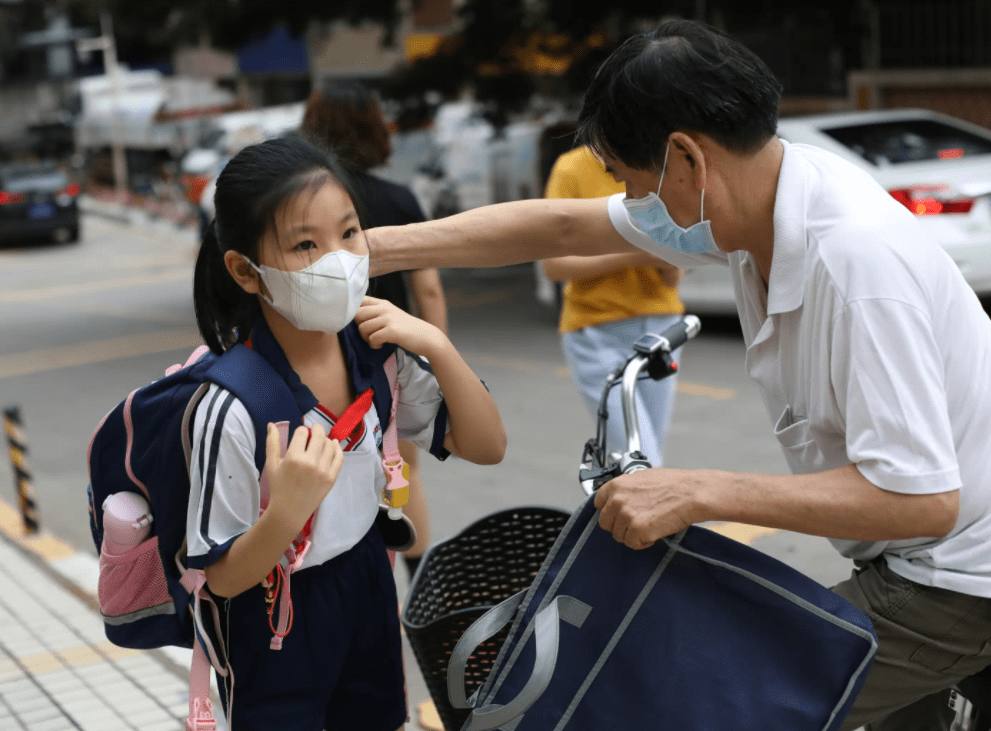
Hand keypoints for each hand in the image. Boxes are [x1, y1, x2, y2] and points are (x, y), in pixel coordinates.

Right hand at [264, 423, 342, 522]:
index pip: (303, 432)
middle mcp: (310, 462)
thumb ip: (272, 443)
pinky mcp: (332, 477)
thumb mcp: (271, 464)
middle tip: (314, 430)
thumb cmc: (278, 486)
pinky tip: (333, 445)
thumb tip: (271, 424)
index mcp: (294, 458)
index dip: (301, 431)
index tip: (300, 435)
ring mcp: (323, 470)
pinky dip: (337, 448)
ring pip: (330, 444)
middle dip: (316, 429)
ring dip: (326, 439)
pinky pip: (339, 457)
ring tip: (321, 441)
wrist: (289, 510)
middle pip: (319, 435)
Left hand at [354, 296, 444, 355]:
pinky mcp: (392, 331)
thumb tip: (354, 317)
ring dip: (366, 338)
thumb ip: (376, 313)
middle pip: (357, 314)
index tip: (359, 322)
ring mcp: (389, 319)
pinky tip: (381, 345)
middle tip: (369, 334)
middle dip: (359, 327)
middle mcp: (384, 308)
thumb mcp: (392, 315)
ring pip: (363, 328)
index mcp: (383, 303)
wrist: (427, 337)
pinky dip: (374, 345)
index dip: (353, 310)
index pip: (359, 300)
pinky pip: (372, 338)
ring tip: (376, 341)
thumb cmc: (407, 329)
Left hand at [593, 468, 708, 548]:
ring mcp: (626, 515)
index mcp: (616, 485)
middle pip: (605, 522)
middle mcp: (617, 500)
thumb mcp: (641, 478)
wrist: (691, 493)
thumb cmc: (673, 484)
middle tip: (635, 523)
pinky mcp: (637, 530)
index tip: (618, 514)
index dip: (610, 511)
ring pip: (619, 535)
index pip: (598, 504)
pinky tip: (653, 534)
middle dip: (619, 525)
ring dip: (632, 535)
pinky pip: (632, 544)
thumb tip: (620, 498)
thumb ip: (626, 489)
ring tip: (648, 526)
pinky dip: (642, 542)